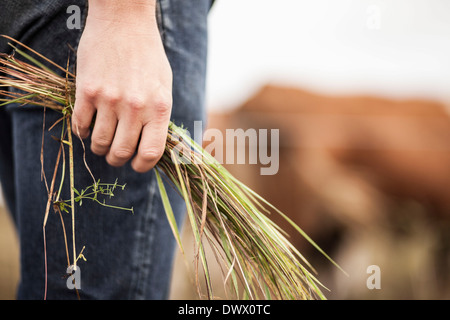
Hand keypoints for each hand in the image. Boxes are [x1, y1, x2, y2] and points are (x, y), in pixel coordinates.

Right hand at [72, 1, 171, 172]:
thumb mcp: (165, 86)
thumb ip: (160, 117)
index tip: (136, 165)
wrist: (124, 21)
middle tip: (115, 155)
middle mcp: (135, 107)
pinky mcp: (87, 90)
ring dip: (99, 148)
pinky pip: (80, 125)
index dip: (142, 166)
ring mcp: (109, 99)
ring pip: (99, 143)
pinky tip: (87, 127)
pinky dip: (82, 132)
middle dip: (117, 159)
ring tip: (101, 142)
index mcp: (159, 108)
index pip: (151, 153)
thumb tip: (153, 145)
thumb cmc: (149, 55)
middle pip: (122, 152)